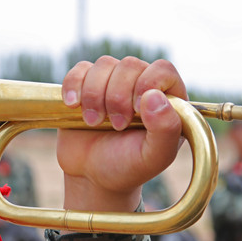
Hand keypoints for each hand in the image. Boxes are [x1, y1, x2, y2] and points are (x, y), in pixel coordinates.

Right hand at [58, 56, 186, 213]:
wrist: (92, 176)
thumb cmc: (128, 167)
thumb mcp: (154, 157)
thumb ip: (165, 129)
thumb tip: (154, 96)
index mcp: (167, 99)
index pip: (163, 69)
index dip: (149, 83)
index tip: (137, 110)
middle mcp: (142, 84)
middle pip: (130, 65)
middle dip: (118, 97)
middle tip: (117, 126)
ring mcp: (114, 82)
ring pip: (104, 65)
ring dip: (95, 95)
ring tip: (94, 122)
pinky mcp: (87, 85)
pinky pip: (80, 70)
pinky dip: (74, 85)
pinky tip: (73, 106)